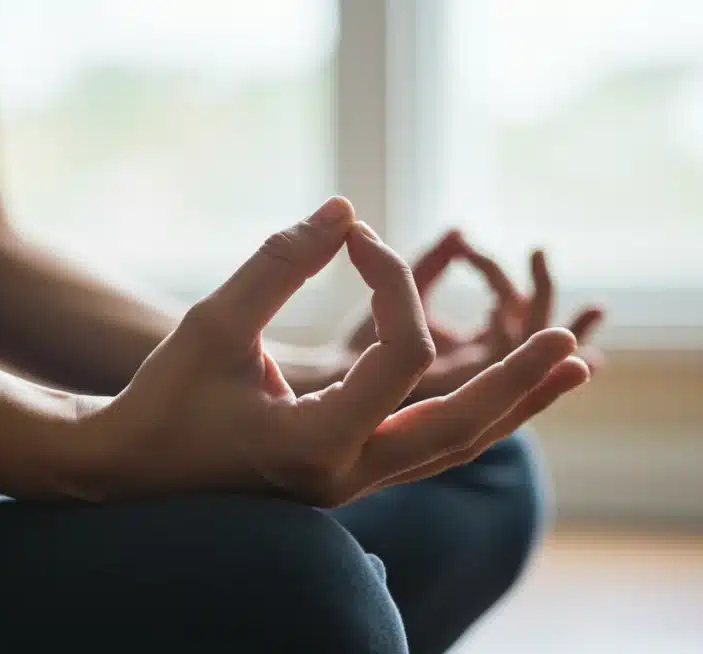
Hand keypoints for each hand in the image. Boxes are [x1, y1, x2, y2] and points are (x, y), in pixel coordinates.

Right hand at [76, 198, 589, 505]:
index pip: (395, 357)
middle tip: (572, 343)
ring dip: (512, 405)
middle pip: (459, 430)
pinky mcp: (347, 475)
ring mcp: (350, 485)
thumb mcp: (213, 324)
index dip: (392, 282)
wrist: (129, 469)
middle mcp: (344, 475)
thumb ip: (280, 263)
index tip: (356, 237)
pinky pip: (429, 447)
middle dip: (517, 383)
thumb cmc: (162, 398)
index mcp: (312, 443)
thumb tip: (344, 209)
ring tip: (568, 368)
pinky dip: (471, 415)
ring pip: (454, 447)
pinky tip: (503, 388)